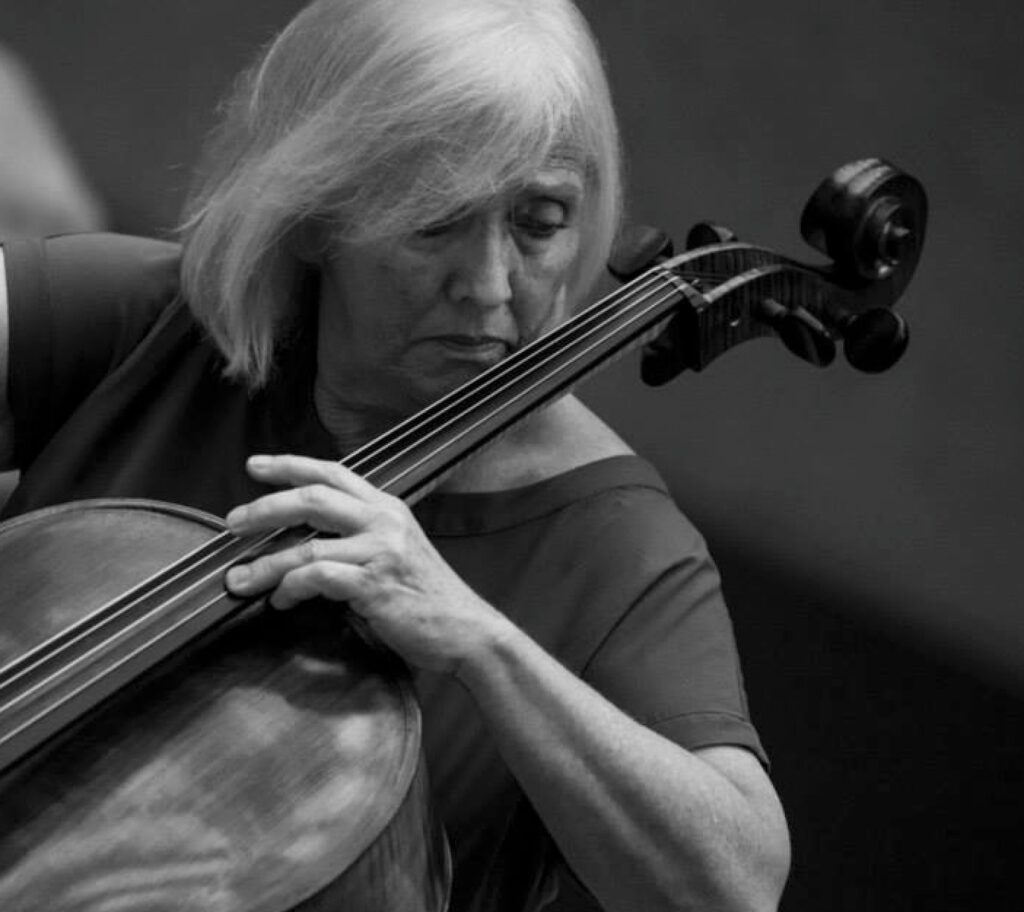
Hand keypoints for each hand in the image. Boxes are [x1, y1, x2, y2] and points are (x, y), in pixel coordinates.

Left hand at [224, 454, 507, 673]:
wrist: (466, 630)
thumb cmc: (427, 598)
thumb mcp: (397, 552)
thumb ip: (360, 538)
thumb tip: (306, 543)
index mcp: (388, 508)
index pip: (333, 472)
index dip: (290, 464)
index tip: (255, 465)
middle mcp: (384, 521)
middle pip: (313, 498)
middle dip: (265, 508)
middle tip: (234, 522)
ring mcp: (381, 551)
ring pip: (306, 547)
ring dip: (265, 564)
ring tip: (240, 579)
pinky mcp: (374, 584)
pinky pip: (317, 578)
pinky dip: (290, 590)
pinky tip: (282, 602)